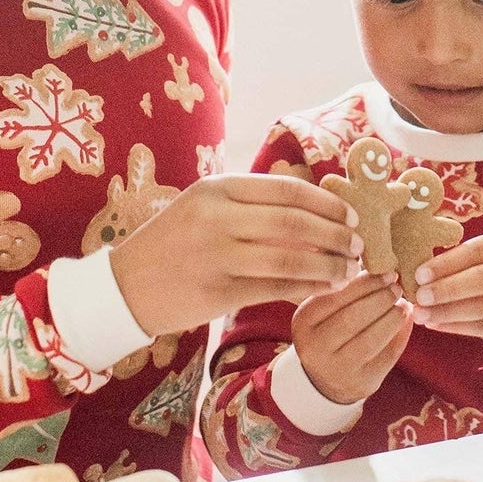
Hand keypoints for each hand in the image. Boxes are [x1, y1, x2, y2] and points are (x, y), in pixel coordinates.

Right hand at [108, 173, 362, 336]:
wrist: (124, 286)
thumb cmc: (173, 242)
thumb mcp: (204, 206)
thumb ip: (251, 201)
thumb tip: (313, 200)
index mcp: (218, 189)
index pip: (287, 190)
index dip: (326, 203)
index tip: (350, 214)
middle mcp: (217, 217)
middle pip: (294, 223)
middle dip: (335, 234)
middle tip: (358, 244)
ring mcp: (217, 256)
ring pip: (290, 258)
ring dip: (327, 265)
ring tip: (348, 270)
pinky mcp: (218, 292)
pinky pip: (275, 288)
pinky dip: (307, 288)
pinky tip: (325, 289)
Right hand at [293, 270, 412, 405]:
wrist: (324, 379)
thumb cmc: (328, 330)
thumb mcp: (323, 308)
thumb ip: (343, 286)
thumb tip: (377, 260)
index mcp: (303, 320)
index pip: (337, 296)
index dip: (366, 282)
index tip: (386, 271)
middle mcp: (314, 347)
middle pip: (353, 317)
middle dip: (381, 298)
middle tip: (397, 286)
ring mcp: (336, 369)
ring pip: (371, 339)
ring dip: (393, 317)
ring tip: (404, 304)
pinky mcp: (360, 383)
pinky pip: (386, 356)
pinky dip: (400, 335)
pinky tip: (406, 321)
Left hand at [411, 231, 482, 352]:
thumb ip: (460, 261)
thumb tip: (419, 274)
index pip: (476, 251)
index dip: (447, 263)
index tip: (420, 274)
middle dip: (448, 288)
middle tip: (420, 297)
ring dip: (448, 311)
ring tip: (421, 314)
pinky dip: (456, 326)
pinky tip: (435, 325)